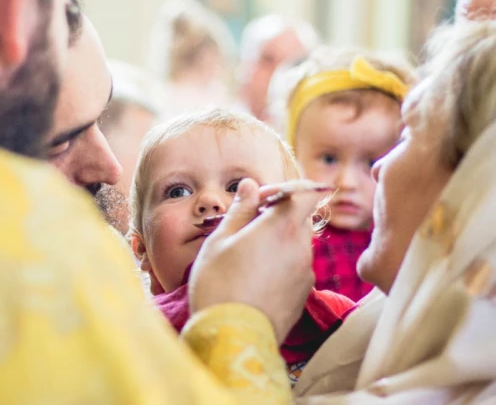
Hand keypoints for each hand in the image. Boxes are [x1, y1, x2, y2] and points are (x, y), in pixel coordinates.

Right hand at [189, 178, 324, 343]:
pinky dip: (281, 264)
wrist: (233, 338)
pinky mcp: (303, 294)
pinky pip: (296, 267)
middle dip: (279, 215)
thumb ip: (240, 210)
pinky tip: (255, 278)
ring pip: (298, 244)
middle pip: (301, 217)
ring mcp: (306, 272)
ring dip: (278, 241)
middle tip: (248, 225)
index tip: (262, 198)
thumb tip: (250, 186)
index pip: (306, 192)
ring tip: (247, 256)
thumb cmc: (218, 284)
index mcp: (282, 227)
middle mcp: (301, 247)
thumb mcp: (219, 241)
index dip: (287, 188)